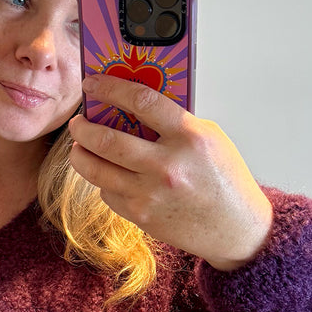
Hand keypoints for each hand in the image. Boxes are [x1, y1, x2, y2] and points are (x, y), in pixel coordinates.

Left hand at [68, 75, 272, 270]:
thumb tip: (131, 105)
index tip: (93, 83)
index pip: (141, 101)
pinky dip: (103, 180)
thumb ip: (173, 121)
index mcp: (189, 137)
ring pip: (97, 170)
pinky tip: (108, 173)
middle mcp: (166, 166)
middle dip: (82, 127)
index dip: (110, 88)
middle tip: (77, 121)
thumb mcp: (209, 138)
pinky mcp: (141, 215)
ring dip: (80, 154)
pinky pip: (107, 193)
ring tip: (79, 146)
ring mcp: (150, 194)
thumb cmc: (224, 179)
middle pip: (106, 140)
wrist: (234, 228)